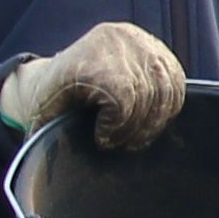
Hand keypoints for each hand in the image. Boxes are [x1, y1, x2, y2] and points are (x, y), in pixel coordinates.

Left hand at [0, 20, 186, 151]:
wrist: (58, 68)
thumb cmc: (50, 99)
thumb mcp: (43, 117)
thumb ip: (47, 139)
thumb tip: (42, 175)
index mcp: (89, 59)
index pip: (123, 97)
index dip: (119, 126)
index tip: (103, 141)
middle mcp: (118, 42)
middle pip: (147, 94)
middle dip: (137, 127)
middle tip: (122, 144)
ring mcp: (140, 41)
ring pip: (166, 89)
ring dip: (155, 120)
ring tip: (136, 135)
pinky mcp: (156, 46)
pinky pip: (176, 81)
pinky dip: (168, 105)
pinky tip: (149, 119)